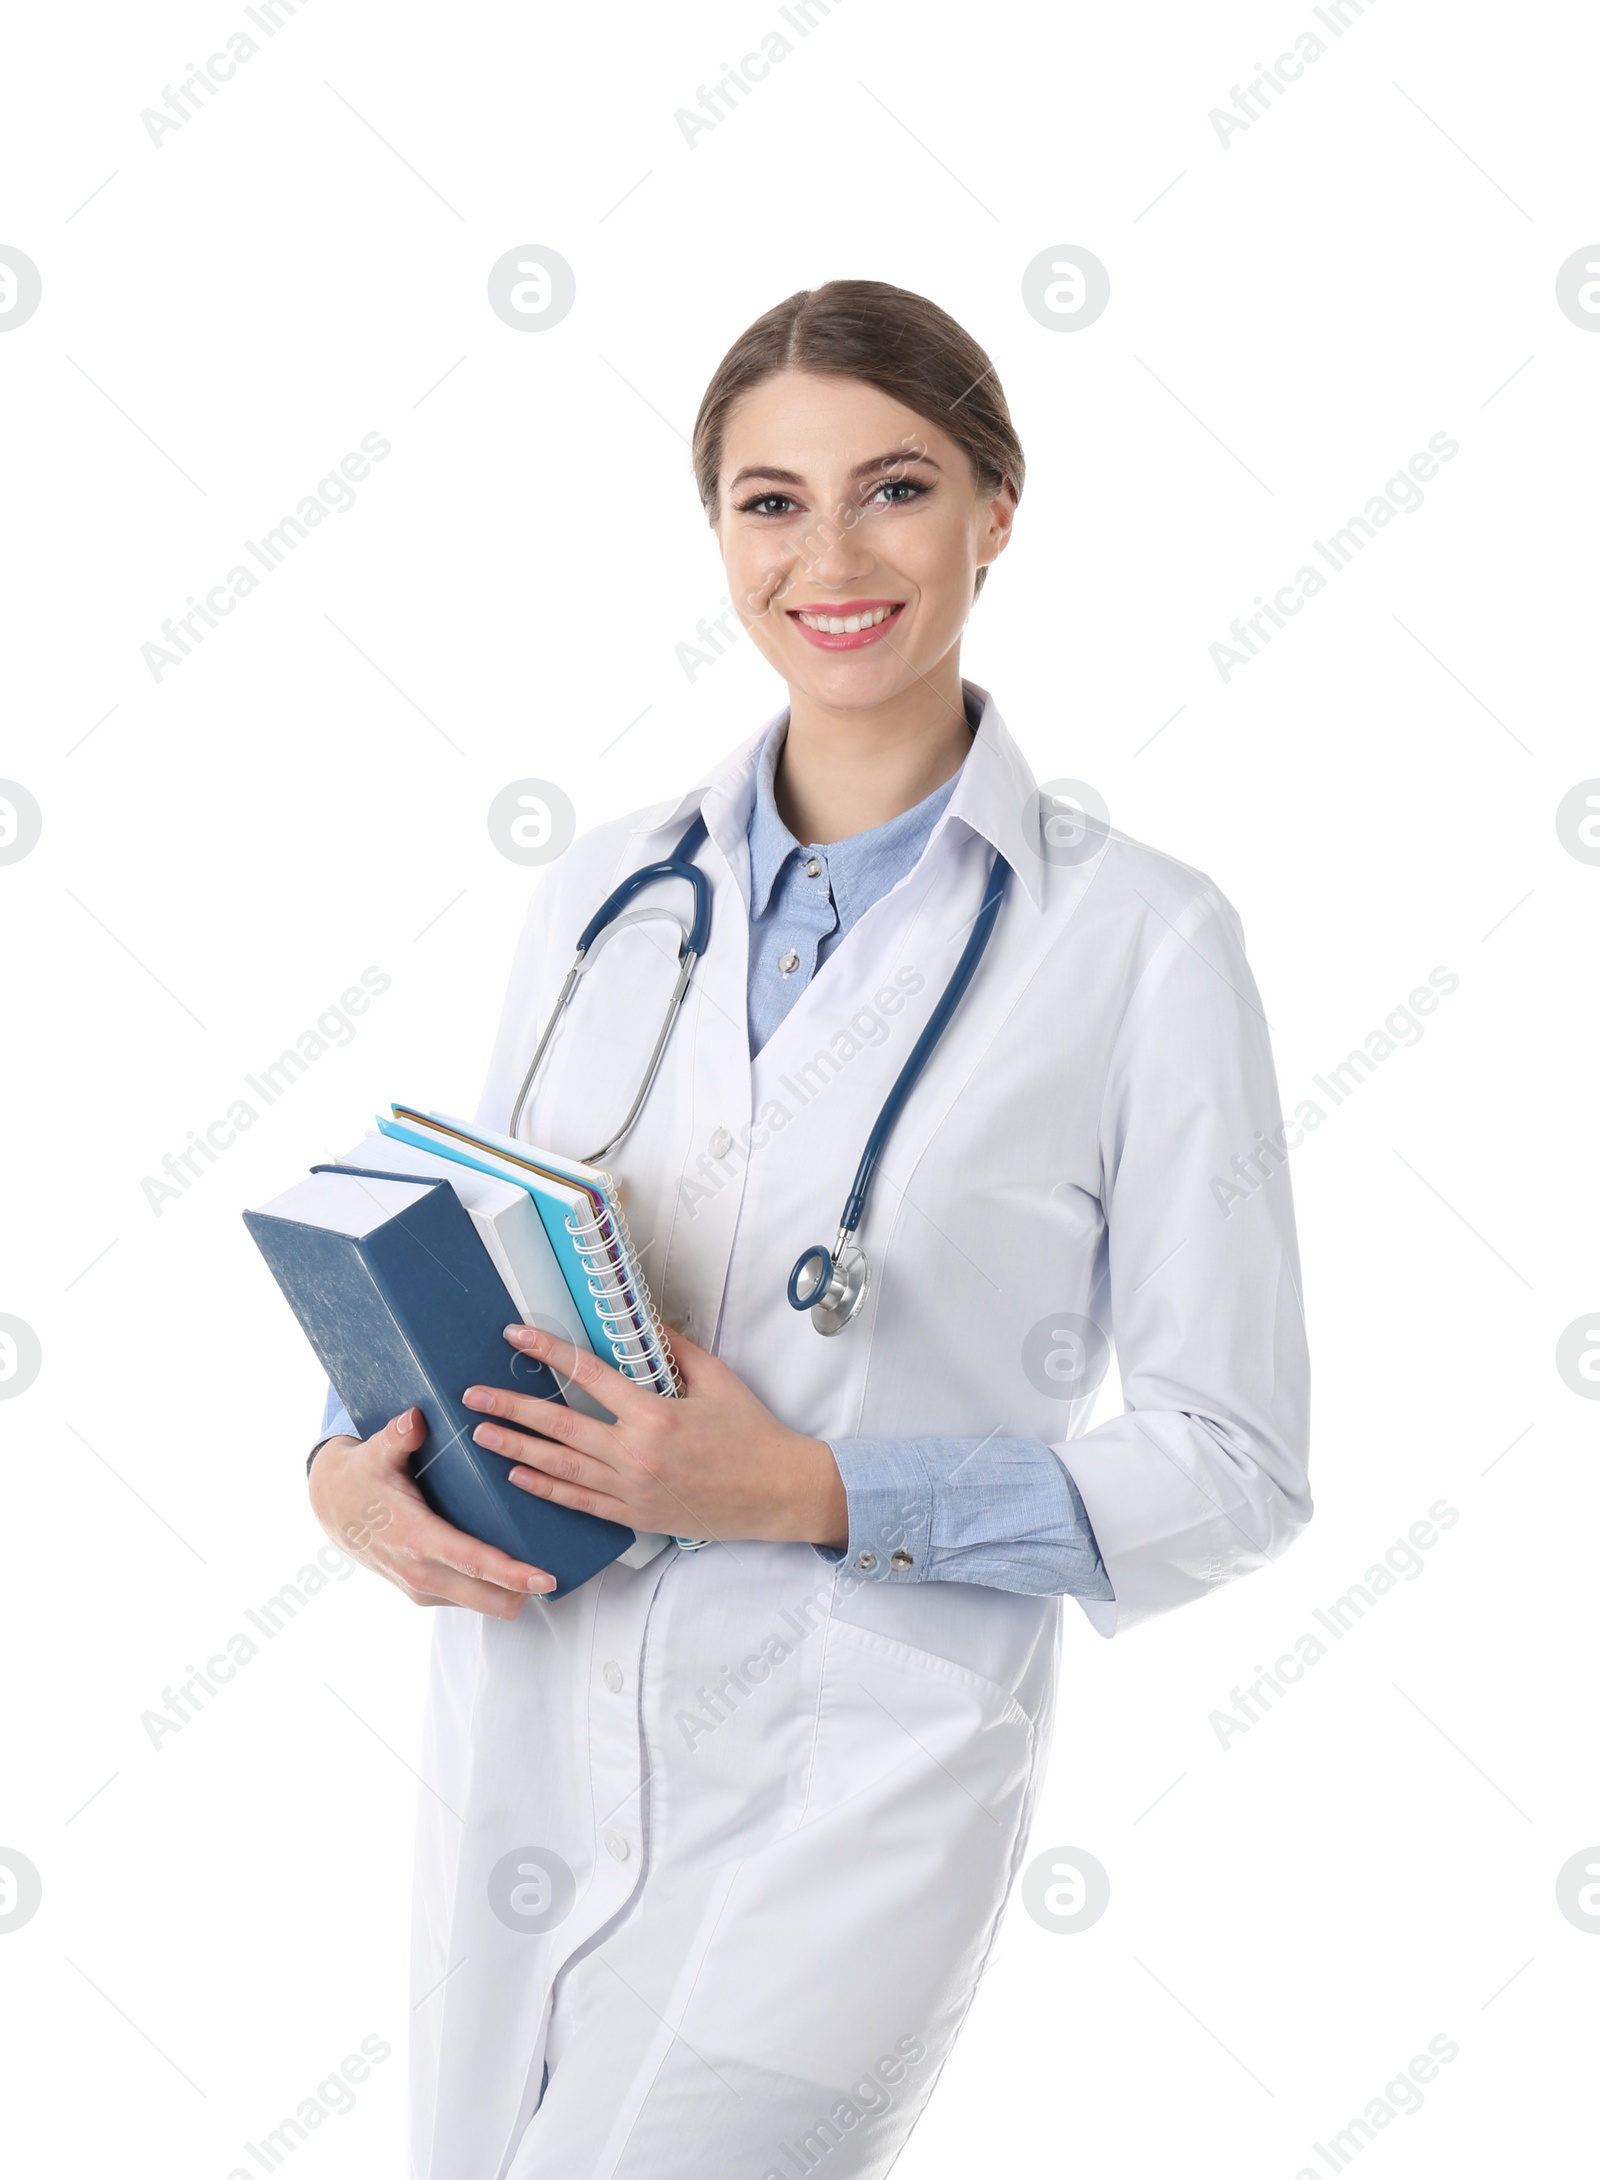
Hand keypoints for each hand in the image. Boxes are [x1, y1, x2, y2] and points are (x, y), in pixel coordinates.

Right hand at [308, 1408, 555, 1616]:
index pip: (472, 1562)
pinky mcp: (425, 1594)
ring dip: (510, 1591)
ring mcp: (422, 1590)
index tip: (546, 1577)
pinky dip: (492, 1589)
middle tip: (557, 1567)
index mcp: (416, 1538)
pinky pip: (470, 1600)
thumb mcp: (375, 1453)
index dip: (512, 1574)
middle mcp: (420, 1573)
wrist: (332, 1508)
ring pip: (483, 1605)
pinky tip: (509, 1564)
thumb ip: (397, 1437)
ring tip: (539, 1561)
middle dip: (524, 1590)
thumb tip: (412, 1419)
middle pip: (488, 1599)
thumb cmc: (362, 1477)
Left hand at [463, 1324, 848, 1550]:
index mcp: (655, 1413)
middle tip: (473, 1395)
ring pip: (561, 1467)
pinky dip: (546, 1489)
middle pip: (559, 1425)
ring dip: (517, 1448)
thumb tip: (644, 1324)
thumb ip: (677, 1350)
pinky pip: (580, 1502)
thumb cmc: (753, 1433)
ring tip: (482, 1433)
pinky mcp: (635, 1516)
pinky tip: (518, 1476)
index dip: (549, 1351)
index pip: (588, 1375)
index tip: (516, 1335)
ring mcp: (632, 1489)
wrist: (778, 1492)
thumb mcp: (718, 1380)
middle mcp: (636, 1452)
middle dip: (512, 1407)